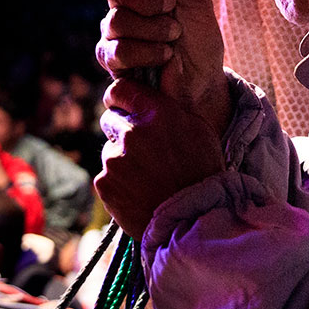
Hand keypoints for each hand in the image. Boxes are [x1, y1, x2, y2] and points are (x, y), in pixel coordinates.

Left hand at [95, 78, 226, 238]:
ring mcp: (114, 158)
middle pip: (110, 119)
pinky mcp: (104, 183)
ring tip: (146, 178)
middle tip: (142, 150)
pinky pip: (105, 175)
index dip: (120, 97)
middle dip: (122, 130)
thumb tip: (147, 98)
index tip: (121, 104)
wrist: (196, 219)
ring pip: (109, 150)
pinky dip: (117, 183)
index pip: (120, 88)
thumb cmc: (203, 173)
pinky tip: (138, 192)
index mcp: (157, 112)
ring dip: (122, 159)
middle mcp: (132, 131)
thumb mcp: (198, 130)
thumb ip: (168, 109)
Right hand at [97, 0, 230, 135]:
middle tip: (170, 9)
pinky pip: (117, 50)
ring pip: (116, 21)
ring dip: (153, 30)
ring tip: (173, 39)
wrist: (203, 83)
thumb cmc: (201, 41)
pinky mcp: (113, 63)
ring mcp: (115, 34)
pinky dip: (146, 52)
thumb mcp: (194, 0)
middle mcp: (124, 6)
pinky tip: (163, 57)